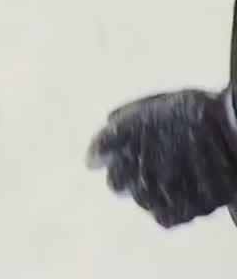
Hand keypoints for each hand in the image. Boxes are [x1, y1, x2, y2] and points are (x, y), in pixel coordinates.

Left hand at [86, 87, 236, 227]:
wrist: (229, 128)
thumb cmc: (194, 111)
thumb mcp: (152, 105)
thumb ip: (126, 118)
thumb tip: (109, 126)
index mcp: (124, 135)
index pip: (98, 152)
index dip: (98, 156)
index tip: (98, 160)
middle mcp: (134, 164)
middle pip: (115, 183)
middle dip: (124, 177)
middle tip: (141, 172)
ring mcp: (157, 188)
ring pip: (140, 200)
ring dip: (149, 192)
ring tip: (168, 181)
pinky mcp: (181, 208)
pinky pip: (163, 217)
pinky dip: (169, 209)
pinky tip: (180, 197)